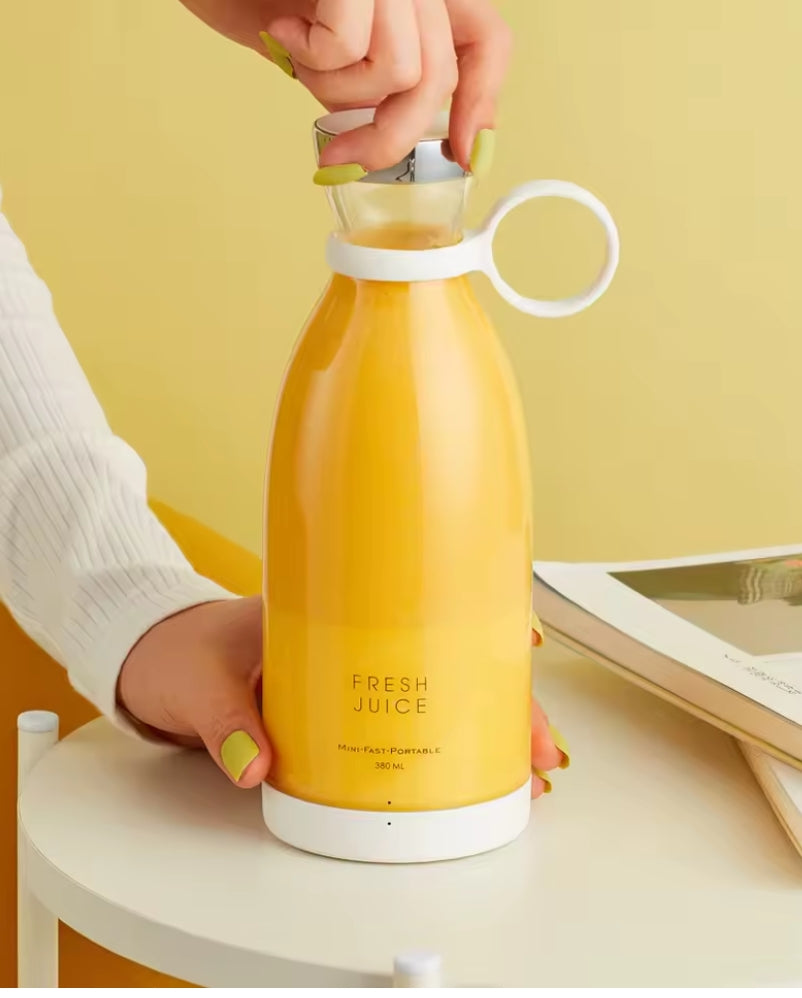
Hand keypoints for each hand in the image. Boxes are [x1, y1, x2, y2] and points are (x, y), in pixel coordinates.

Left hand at [118, 595, 566, 796]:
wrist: (150, 655)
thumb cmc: (178, 648)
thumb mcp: (195, 678)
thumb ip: (222, 718)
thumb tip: (258, 765)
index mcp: (328, 606)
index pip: (420, 606)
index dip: (480, 624)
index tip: (523, 645)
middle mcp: (351, 637)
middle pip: (447, 659)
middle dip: (501, 700)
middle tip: (537, 747)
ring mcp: (349, 674)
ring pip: (433, 694)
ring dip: (481, 731)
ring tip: (520, 774)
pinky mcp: (337, 709)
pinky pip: (398, 724)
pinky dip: (437, 748)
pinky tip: (466, 777)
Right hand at [177, 0, 511, 171]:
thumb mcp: (322, 43)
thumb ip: (369, 79)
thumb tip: (393, 140)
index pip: (485, 42)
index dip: (482, 103)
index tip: (464, 154)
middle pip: (438, 75)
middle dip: (390, 135)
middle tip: (344, 159)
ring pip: (401, 70)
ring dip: (338, 88)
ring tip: (296, 51)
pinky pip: (353, 45)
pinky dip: (312, 57)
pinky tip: (283, 28)